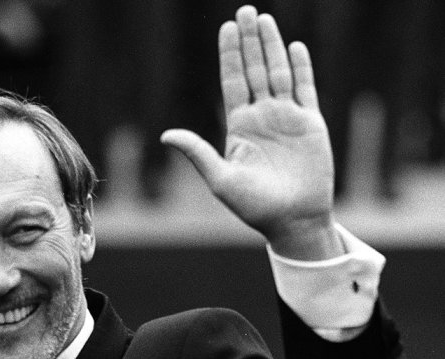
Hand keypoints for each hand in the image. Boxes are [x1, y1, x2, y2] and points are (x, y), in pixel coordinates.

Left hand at [161, 5, 342, 259]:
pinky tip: (294, 47)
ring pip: (278, 73)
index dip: (229, 55)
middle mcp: (262, 116)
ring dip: (272, 47)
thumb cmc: (254, 206)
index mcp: (239, 126)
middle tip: (244, 10)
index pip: (232, 81)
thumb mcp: (221, 179)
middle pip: (254, 70)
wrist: (292, 220)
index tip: (225, 28)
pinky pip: (305, 89)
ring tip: (264, 19)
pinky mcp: (310, 124)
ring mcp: (287, 118)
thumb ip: (197, 153)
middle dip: (249, 41)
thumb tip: (165, 134)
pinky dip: (301, 68)